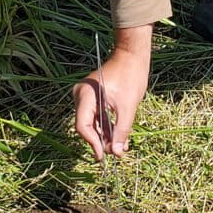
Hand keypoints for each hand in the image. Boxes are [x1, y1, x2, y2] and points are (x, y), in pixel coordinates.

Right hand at [73, 26, 151, 160]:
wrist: (132, 56)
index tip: (104, 156)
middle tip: (117, 153)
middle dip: (102, 141)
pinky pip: (97, 116)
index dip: (93, 143)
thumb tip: (117, 153)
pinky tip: (119, 138)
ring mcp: (86, 97)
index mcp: (86, 95)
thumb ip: (122, 130)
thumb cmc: (130, 76)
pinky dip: (107, 127)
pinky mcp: (93, 98)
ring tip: (121, 148)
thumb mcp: (128, 106)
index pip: (83, 126)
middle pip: (86, 126)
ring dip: (106, 136)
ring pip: (92, 123)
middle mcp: (81, 96)